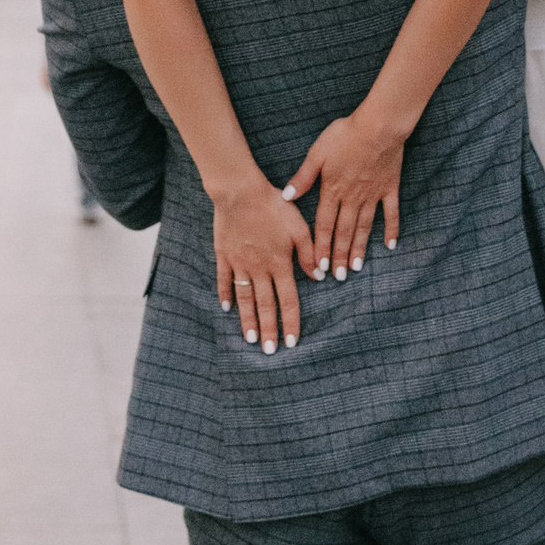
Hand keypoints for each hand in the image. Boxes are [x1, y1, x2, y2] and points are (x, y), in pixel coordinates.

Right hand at [211, 173, 318, 354]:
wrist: (240, 192)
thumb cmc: (273, 205)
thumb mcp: (299, 227)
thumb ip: (310, 254)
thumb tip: (319, 277)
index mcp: (280, 263)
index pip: (288, 300)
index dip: (291, 322)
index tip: (292, 342)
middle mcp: (260, 269)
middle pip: (265, 306)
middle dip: (268, 330)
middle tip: (269, 352)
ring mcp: (240, 263)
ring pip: (245, 298)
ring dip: (248, 321)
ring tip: (250, 339)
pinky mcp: (224, 255)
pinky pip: (224, 280)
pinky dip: (225, 295)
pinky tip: (226, 309)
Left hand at [283, 108, 405, 279]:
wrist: (378, 126)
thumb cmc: (344, 135)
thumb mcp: (316, 153)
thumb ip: (303, 177)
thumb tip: (286, 196)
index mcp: (332, 190)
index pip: (324, 225)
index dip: (321, 247)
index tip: (320, 267)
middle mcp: (352, 198)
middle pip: (344, 231)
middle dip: (340, 255)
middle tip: (339, 276)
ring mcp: (373, 195)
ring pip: (364, 227)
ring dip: (360, 248)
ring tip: (357, 267)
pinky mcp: (389, 188)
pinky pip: (391, 213)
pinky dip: (391, 229)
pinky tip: (390, 245)